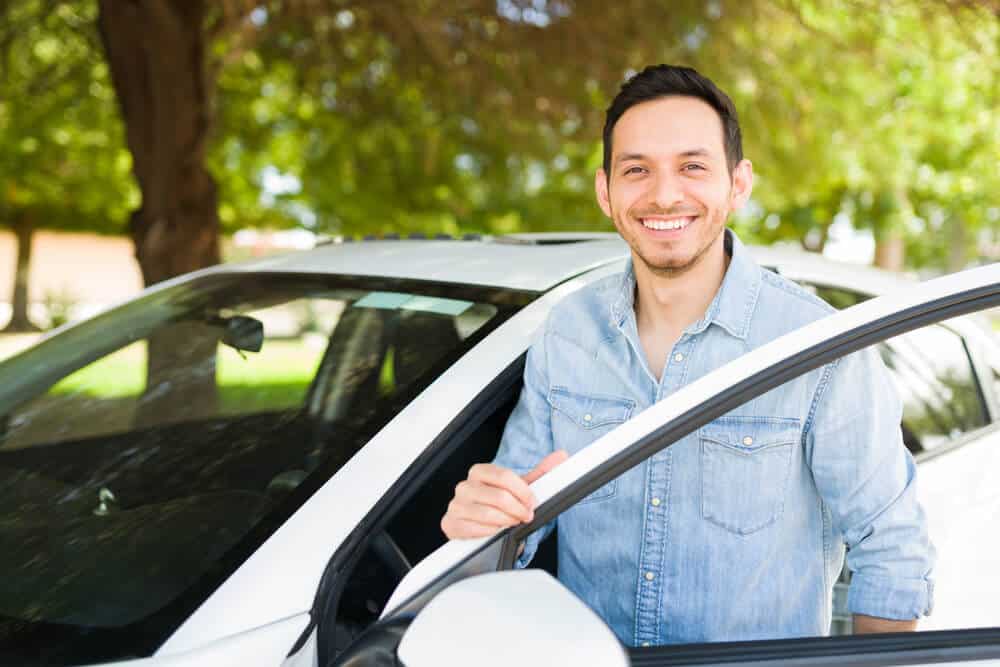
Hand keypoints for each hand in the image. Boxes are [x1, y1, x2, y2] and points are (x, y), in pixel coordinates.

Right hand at [440, 450, 568, 538]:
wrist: (482, 526)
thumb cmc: (500, 505)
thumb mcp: (520, 488)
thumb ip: (541, 472)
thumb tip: (561, 456)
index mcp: (479, 472)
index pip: (504, 476)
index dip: (523, 492)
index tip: (532, 502)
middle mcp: (464, 486)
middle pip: (498, 496)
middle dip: (517, 510)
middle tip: (525, 516)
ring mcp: (456, 505)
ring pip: (487, 514)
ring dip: (506, 522)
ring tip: (512, 524)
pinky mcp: (450, 524)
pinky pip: (474, 529)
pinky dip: (490, 532)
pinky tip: (495, 532)